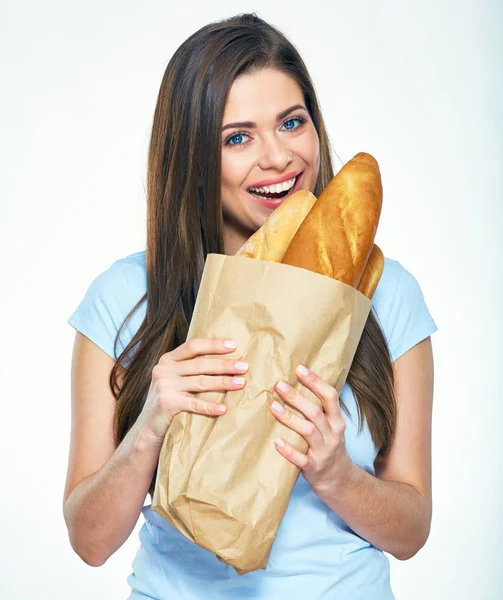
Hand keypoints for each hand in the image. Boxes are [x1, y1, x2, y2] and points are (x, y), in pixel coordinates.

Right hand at [135, 338, 247, 444]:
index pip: (193, 346)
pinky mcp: (166, 403)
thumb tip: (226, 359)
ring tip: (241, 383)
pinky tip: (224, 408)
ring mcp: (164, 386)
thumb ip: (190, 369)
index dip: (214, 344)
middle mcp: (164, 370)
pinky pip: (194, 404)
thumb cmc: (169, 401)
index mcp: (167, 359)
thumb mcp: (174, 379)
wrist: (148, 428)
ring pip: (200, 382)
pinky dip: (210, 406)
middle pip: (200, 364)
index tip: (234, 345)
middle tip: (244, 367)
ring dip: (223, 382)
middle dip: (225, 365)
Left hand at [270, 364, 353, 494]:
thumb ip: (319, 409)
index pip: (330, 396)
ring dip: (289, 418)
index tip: (299, 368)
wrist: (338, 480)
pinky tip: (276, 441)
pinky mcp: (313, 467)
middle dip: (296, 397)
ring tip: (273, 406)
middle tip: (278, 384)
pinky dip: (288, 450)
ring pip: (308, 431)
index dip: (315, 382)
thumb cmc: (329, 445)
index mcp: (337, 421)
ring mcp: (324, 451)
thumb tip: (297, 382)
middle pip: (315, 412)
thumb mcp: (331, 426)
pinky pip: (301, 458)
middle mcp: (333, 434)